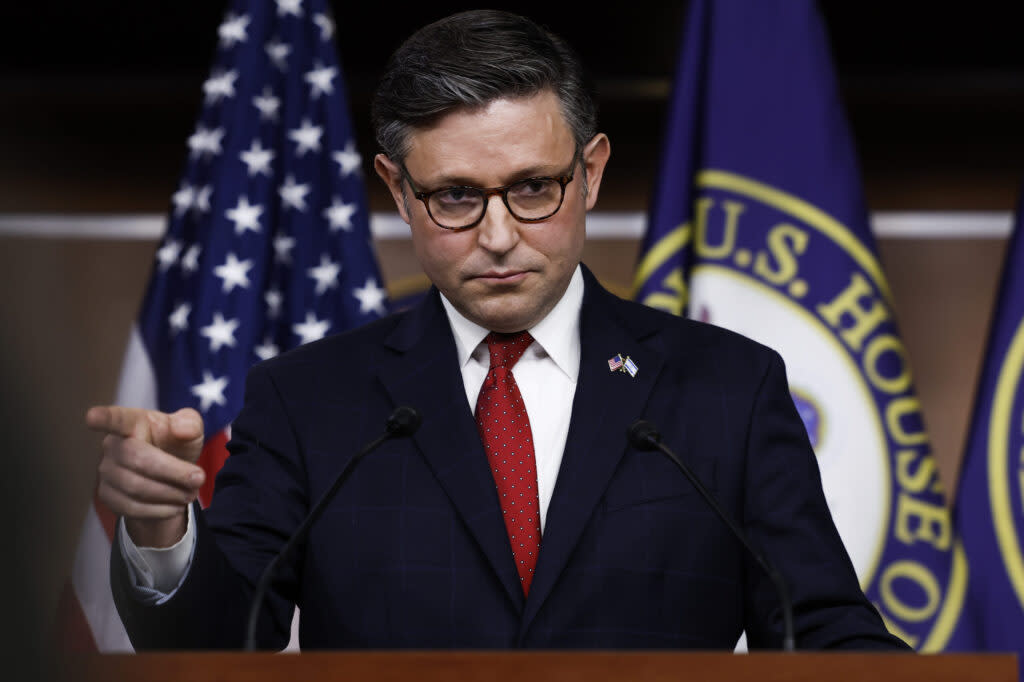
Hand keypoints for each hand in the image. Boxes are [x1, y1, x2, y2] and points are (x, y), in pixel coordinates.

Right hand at [86, 406, 205, 547]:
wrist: (170, 477)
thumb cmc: (176, 445)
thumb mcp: (191, 431)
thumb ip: (190, 424)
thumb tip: (181, 429)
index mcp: (133, 422)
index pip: (117, 419)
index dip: (104, 418)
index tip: (92, 417)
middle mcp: (113, 445)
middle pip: (138, 460)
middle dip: (173, 472)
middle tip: (199, 479)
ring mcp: (106, 471)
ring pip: (135, 487)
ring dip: (170, 493)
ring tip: (191, 493)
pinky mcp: (107, 495)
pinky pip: (131, 507)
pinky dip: (159, 509)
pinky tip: (175, 505)